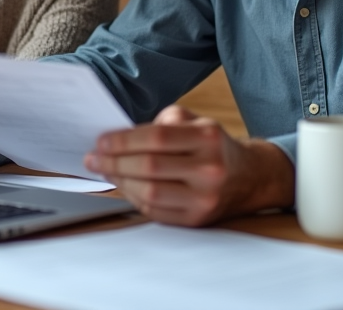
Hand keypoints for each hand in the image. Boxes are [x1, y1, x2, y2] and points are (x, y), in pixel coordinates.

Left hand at [83, 105, 295, 225]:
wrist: (249, 177)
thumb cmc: (212, 145)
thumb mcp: (195, 122)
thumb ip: (162, 122)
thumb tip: (119, 137)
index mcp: (208, 137)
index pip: (157, 137)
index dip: (124, 140)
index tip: (101, 141)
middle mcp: (209, 169)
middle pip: (149, 167)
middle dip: (114, 161)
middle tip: (93, 157)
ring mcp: (205, 198)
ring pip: (149, 192)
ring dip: (119, 181)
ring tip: (104, 170)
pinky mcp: (197, 220)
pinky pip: (155, 210)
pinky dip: (133, 197)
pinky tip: (124, 185)